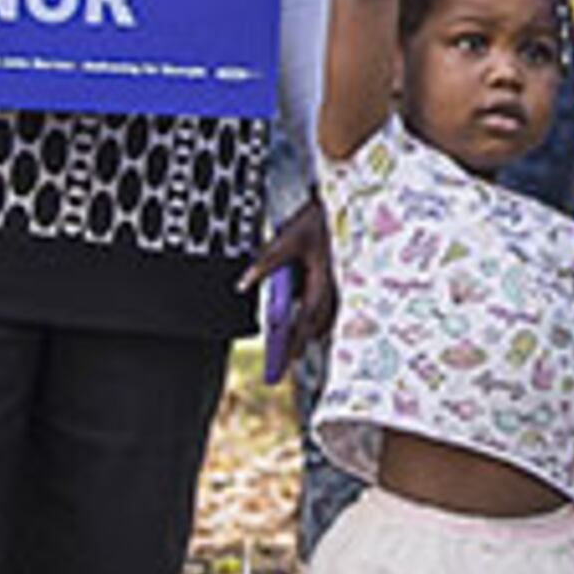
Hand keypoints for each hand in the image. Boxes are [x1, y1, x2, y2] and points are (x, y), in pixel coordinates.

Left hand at [246, 197, 337, 355]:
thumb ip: (265, 263)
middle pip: (316, 324)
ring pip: (322, 317)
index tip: (286, 360)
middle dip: (300, 345)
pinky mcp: (326, 279)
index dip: (295, 340)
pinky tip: (305, 327)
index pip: (305, 317)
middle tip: (284, 367)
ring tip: (292, 353)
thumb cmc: (308, 222)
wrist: (327, 206)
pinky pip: (322, 307)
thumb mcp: (284, 239)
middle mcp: (328, 285)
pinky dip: (313, 320)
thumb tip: (242, 283)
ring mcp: (330, 283)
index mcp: (320, 278)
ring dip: (308, 334)